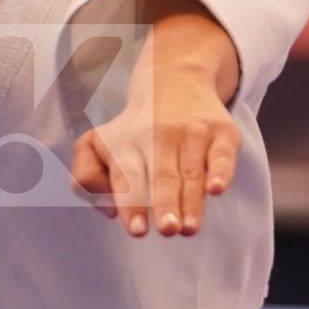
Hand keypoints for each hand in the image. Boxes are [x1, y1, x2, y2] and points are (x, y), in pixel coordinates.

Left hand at [69, 60, 239, 237]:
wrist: (175, 78)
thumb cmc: (131, 129)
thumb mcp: (95, 143)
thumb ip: (86, 177)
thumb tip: (109, 210)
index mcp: (125, 143)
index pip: (128, 176)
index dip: (132, 203)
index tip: (138, 230)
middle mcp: (159, 135)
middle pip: (162, 175)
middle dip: (164, 204)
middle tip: (167, 229)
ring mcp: (192, 132)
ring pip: (191, 172)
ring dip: (191, 201)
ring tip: (189, 227)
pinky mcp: (221, 133)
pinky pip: (222, 154)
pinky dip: (221, 171)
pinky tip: (217, 188)